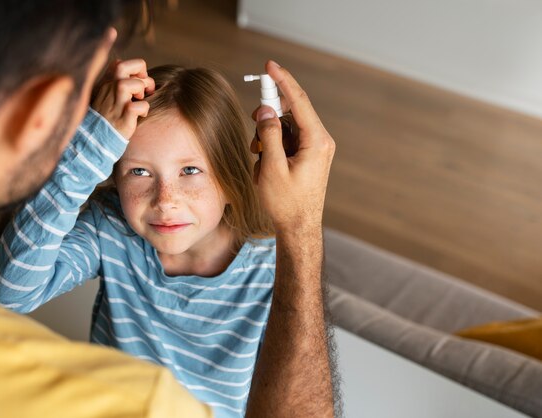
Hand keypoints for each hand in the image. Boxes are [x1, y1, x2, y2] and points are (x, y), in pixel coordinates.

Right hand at [91, 59, 154, 139]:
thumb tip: (131, 70)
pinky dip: (144, 109)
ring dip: (141, 90)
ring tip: (140, 100)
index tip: (139, 82)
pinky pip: (140, 106)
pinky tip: (140, 115)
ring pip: (133, 84)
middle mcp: (108, 90)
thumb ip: (114, 84)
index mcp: (105, 84)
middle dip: (141, 74)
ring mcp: (115, 103)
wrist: (94, 141)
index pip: (119, 64)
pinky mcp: (123, 117)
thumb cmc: (104, 119)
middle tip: (145, 88)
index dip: (134, 69)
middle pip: (123, 67)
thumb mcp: (104, 97)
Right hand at [251, 61, 335, 230]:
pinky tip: (265, 168)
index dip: (282, 81)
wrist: (299, 228)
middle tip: (253, 127)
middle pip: (291, 113)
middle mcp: (320, 141)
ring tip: (259, 162)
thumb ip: (269, 134)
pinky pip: (287, 141)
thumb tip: (265, 109)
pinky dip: (272, 149)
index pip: (298, 101)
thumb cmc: (286, 203)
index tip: (270, 65)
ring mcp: (315, 149)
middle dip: (268, 118)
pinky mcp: (308, 156)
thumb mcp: (272, 168)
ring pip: (286, 128)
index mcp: (317, 141)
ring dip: (267, 138)